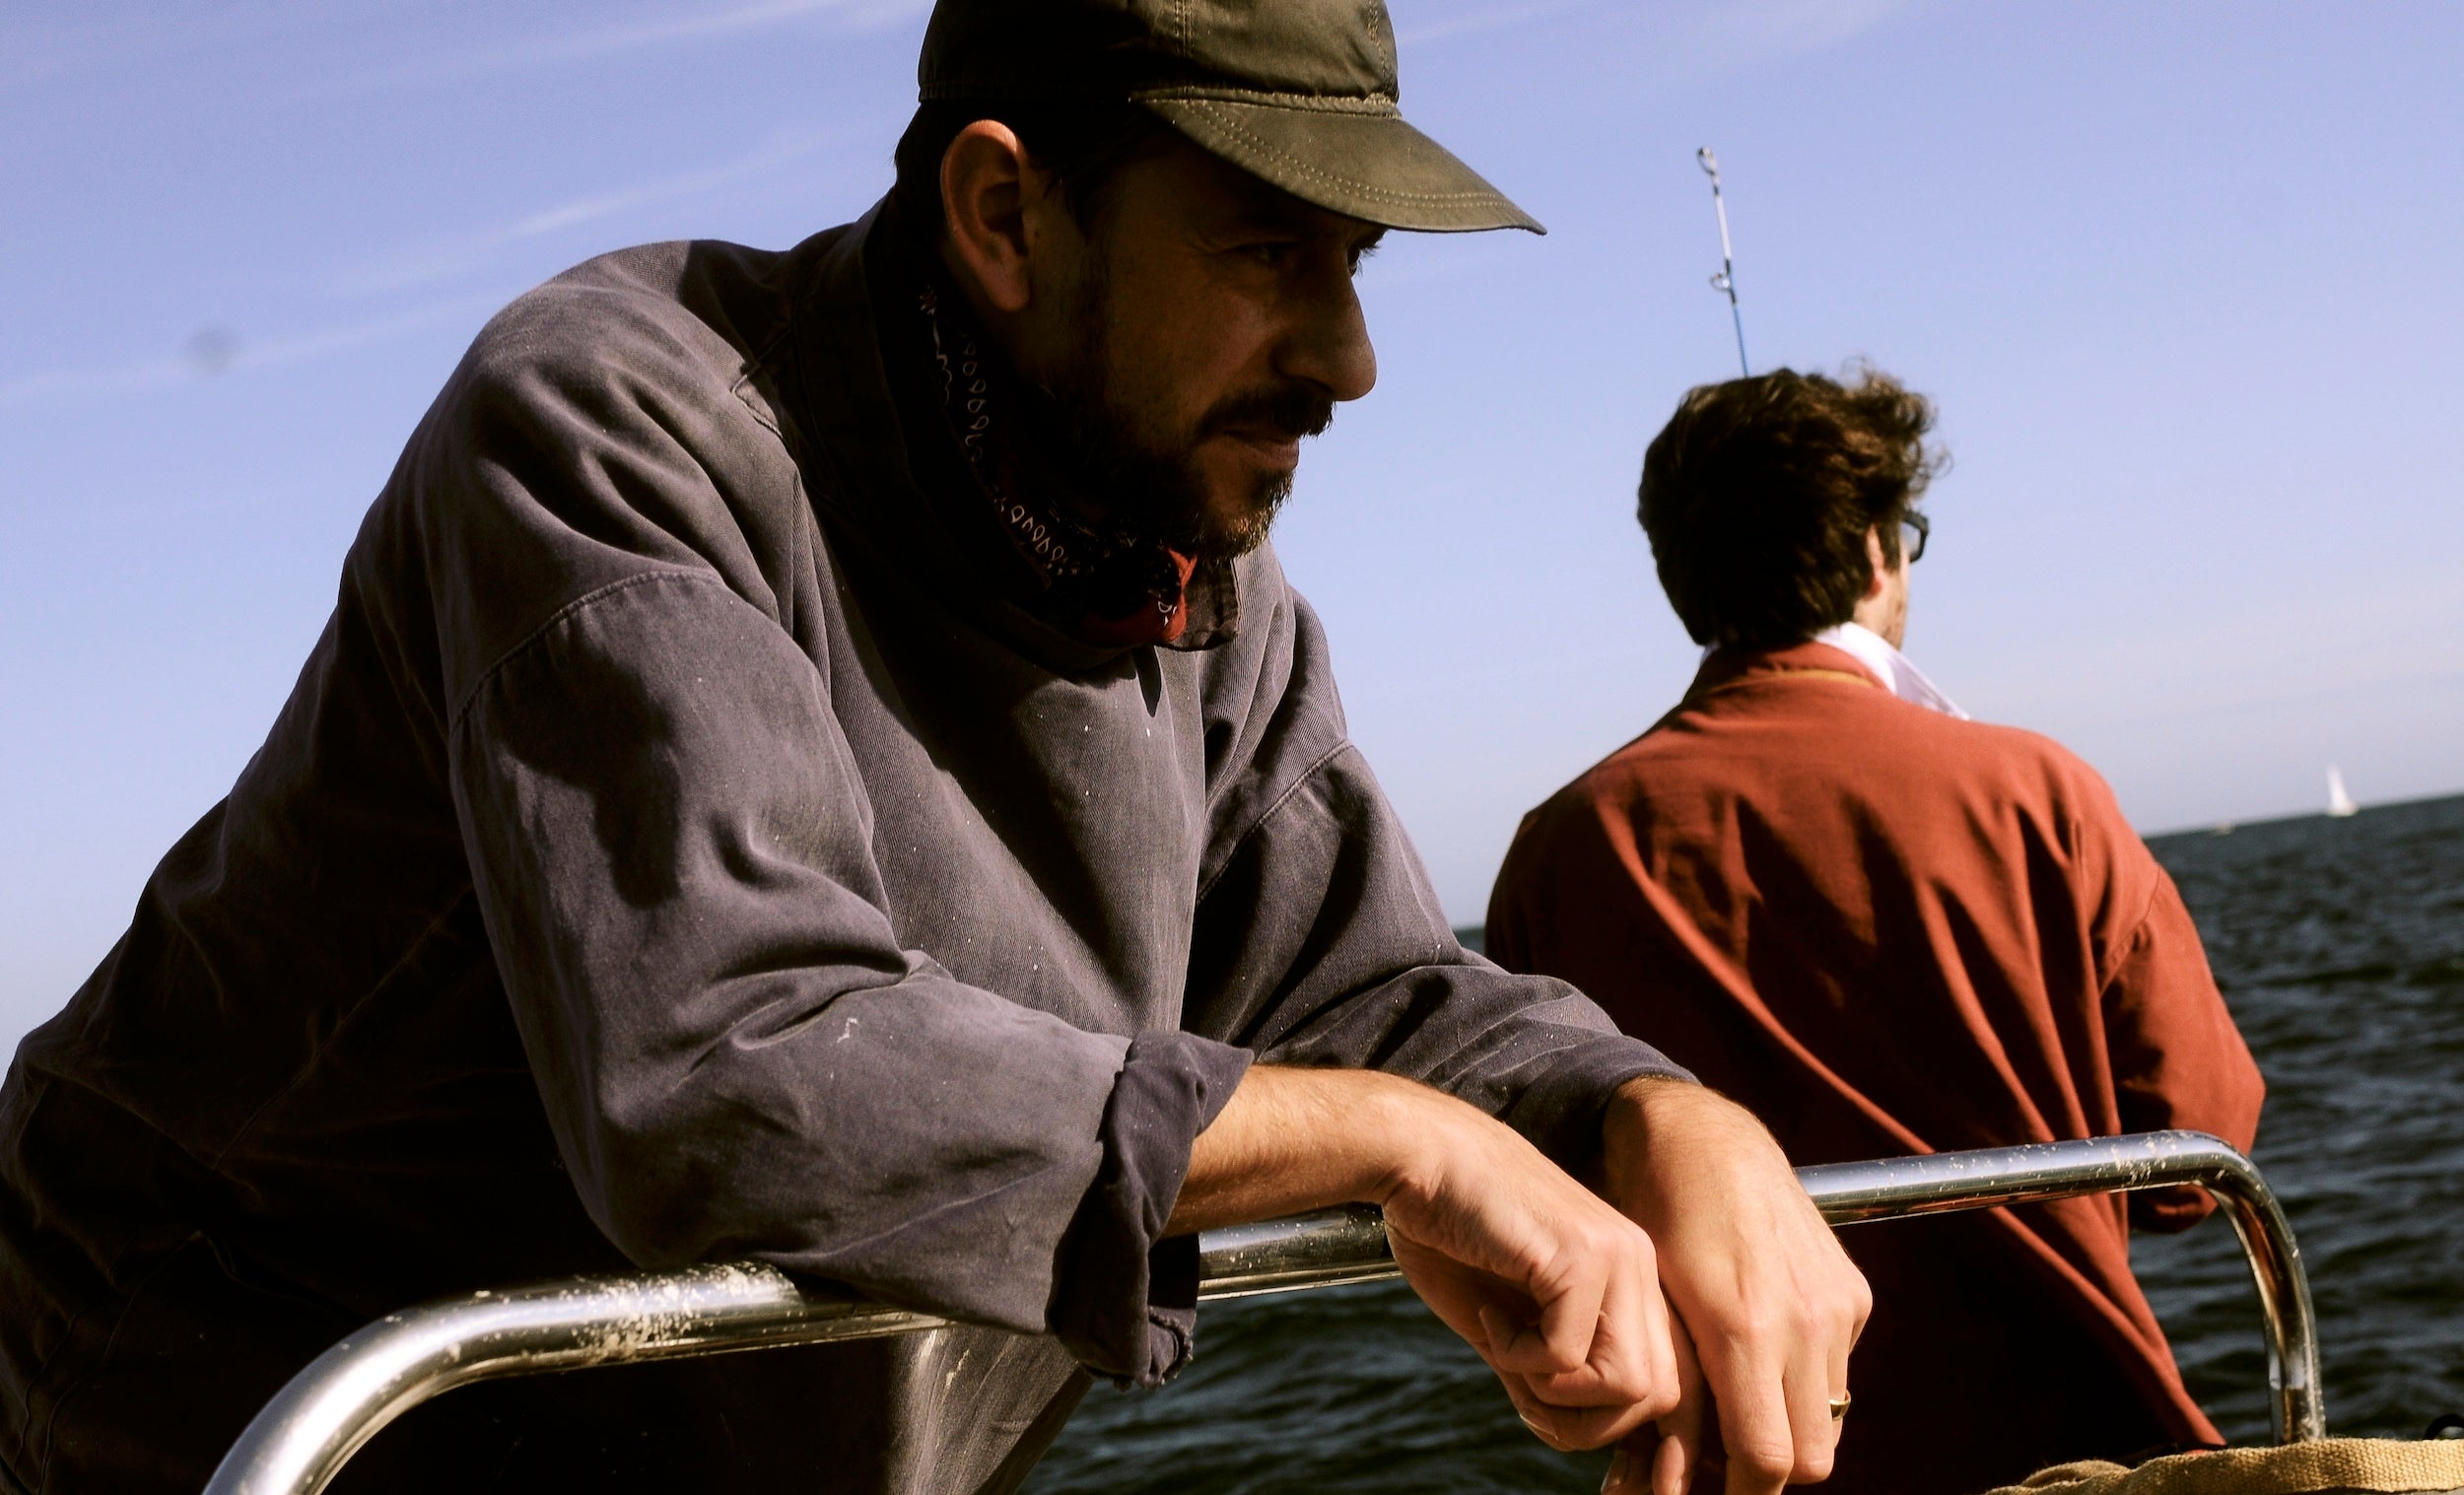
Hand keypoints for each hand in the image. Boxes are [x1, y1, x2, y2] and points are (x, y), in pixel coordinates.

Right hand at [1168, 1066, 1681, 1448]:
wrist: (1413, 1158)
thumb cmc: (1449, 1232)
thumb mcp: (1510, 1320)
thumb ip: (1553, 1368)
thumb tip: (1580, 1435)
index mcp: (1629, 1277)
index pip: (1665, 1382)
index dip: (1607, 1421)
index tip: (1538, 1406)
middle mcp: (1638, 1264)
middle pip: (1660, 1396)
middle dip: (1585, 1420)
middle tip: (1520, 1386)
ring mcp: (1617, 1256)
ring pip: (1632, 1386)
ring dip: (1558, 1394)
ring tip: (1507, 1347)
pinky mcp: (1580, 1255)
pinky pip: (1568, 1357)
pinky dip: (1518, 1357)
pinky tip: (1488, 1312)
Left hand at [1597, 1080, 1870, 1494]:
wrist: (1701, 1134)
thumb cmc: (1648, 1216)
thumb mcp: (1646, 1305)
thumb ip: (1672, 1391)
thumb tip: (1665, 1474)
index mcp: (1743, 1327)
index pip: (1766, 1459)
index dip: (1739, 1492)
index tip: (1706, 1490)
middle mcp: (1804, 1320)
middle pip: (1810, 1458)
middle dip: (1767, 1473)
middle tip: (1719, 1464)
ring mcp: (1835, 1304)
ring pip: (1829, 1419)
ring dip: (1789, 1430)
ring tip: (1736, 1417)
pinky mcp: (1851, 1291)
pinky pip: (1839, 1370)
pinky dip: (1805, 1384)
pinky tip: (1760, 1364)